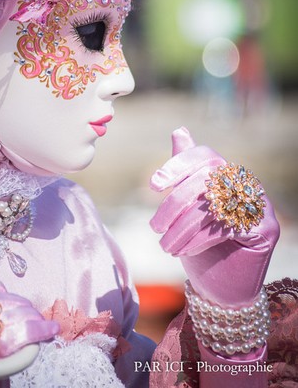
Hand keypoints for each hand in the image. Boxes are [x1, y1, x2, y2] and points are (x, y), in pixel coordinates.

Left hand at [150, 127, 279, 307]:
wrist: (222, 289)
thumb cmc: (200, 243)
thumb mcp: (186, 207)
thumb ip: (184, 172)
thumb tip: (179, 130)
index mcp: (228, 173)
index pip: (204, 155)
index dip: (177, 165)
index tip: (153, 185)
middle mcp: (247, 184)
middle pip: (205, 181)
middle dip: (174, 205)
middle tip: (155, 227)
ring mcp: (261, 205)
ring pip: (214, 205)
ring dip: (183, 228)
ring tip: (165, 245)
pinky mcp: (266, 229)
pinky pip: (228, 226)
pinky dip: (200, 239)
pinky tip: (184, 250)